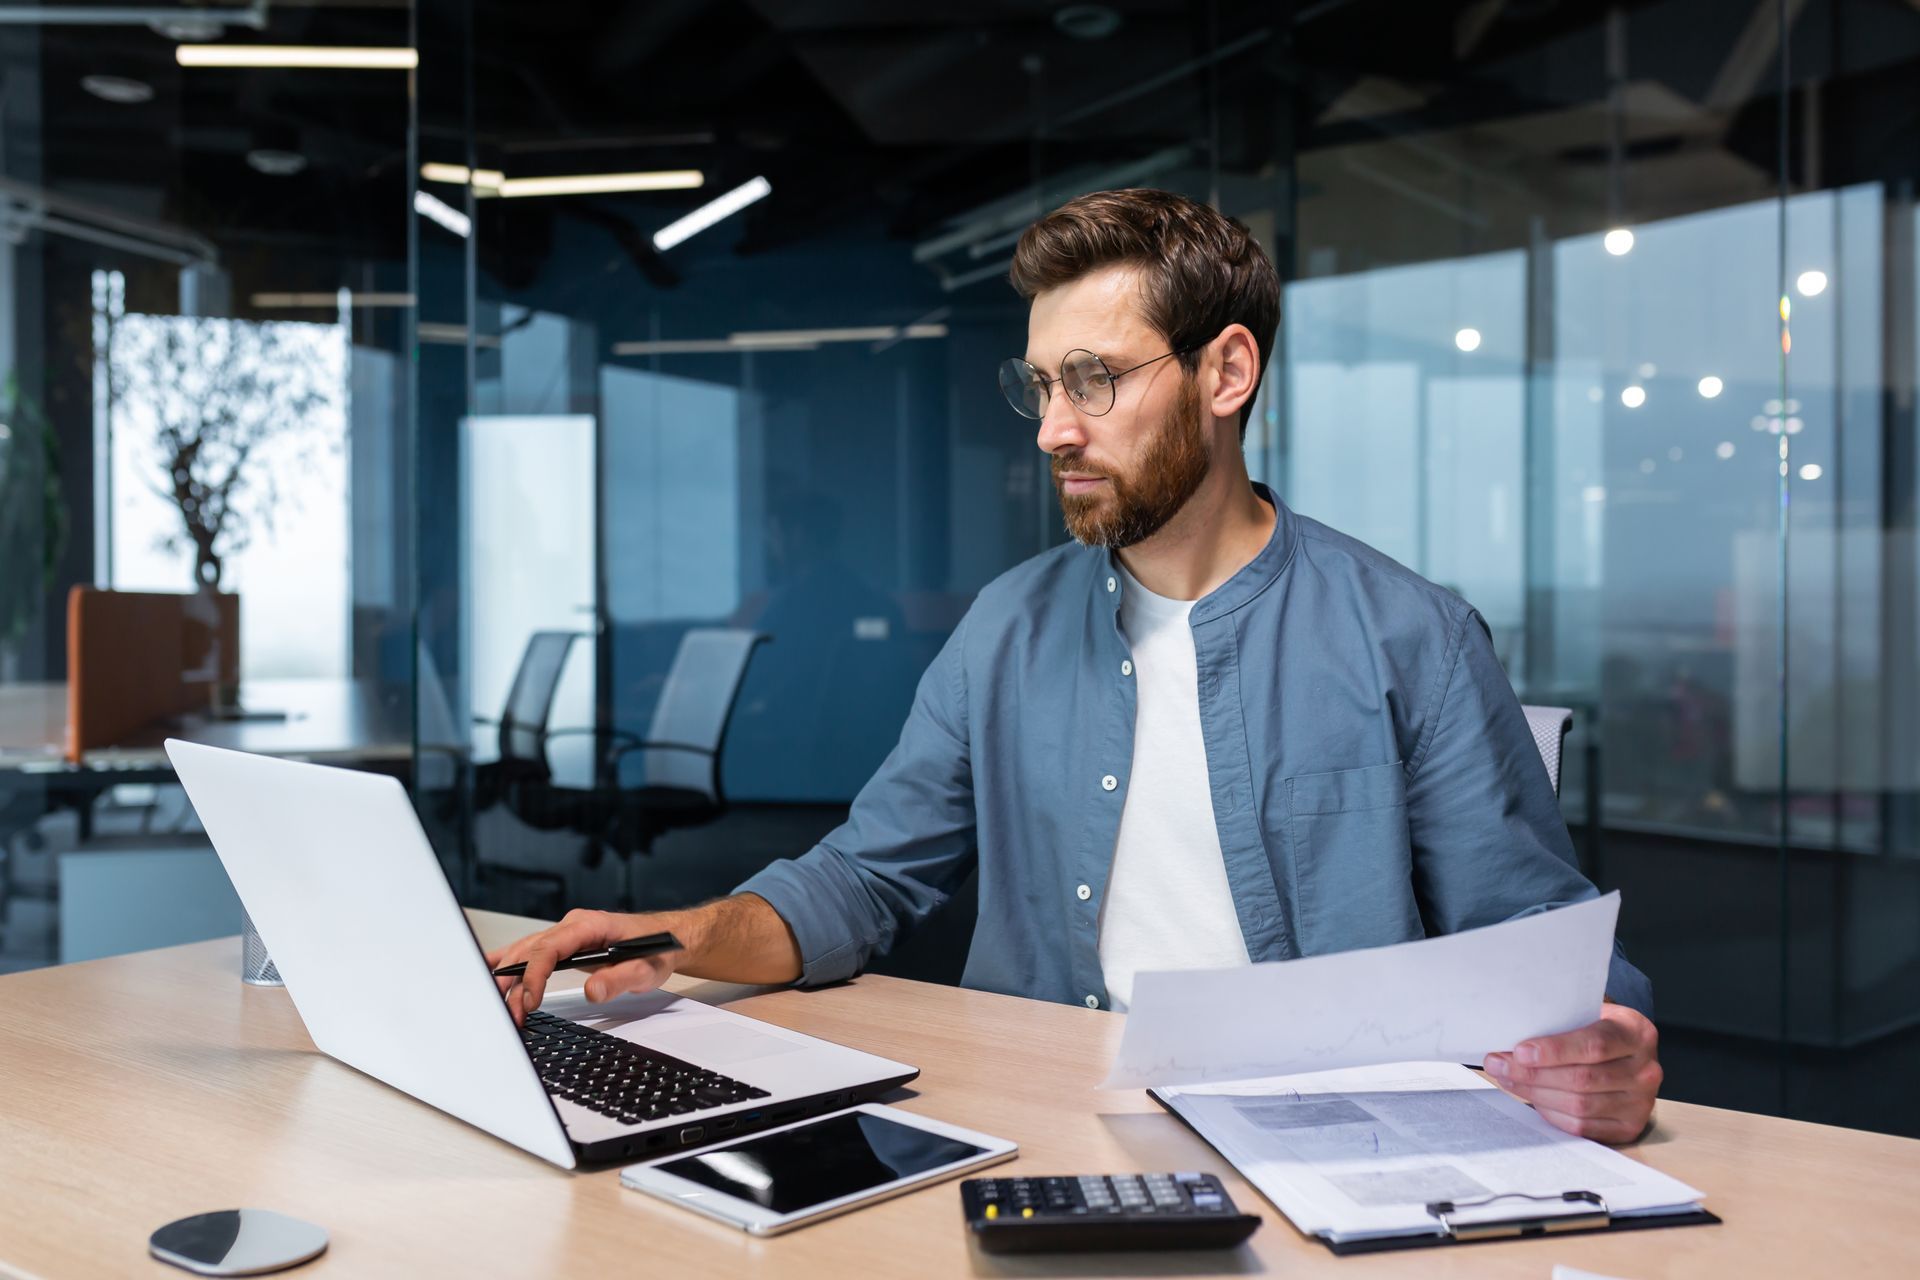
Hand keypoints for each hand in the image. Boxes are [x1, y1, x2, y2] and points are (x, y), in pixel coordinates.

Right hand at [484, 908, 685, 1026]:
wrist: (667, 938)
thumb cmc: (657, 950)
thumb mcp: (647, 969)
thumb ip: (620, 978)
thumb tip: (593, 991)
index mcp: (588, 925)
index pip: (550, 948)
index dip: (535, 975)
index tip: (529, 1002)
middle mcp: (571, 926)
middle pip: (530, 951)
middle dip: (514, 984)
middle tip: (509, 1017)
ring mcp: (565, 934)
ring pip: (525, 953)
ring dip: (509, 980)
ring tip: (499, 1009)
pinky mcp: (563, 945)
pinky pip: (529, 952)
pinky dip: (508, 963)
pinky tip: (487, 971)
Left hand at [1483, 1004, 1661, 1142]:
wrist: (1627, 1054)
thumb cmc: (1598, 1030)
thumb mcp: (1589, 1014)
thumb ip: (1561, 1021)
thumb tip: (1510, 1035)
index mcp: (1636, 1033)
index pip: (1595, 1045)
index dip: (1555, 1050)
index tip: (1520, 1051)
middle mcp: (1646, 1070)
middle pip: (1582, 1079)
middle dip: (1533, 1074)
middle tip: (1498, 1065)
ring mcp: (1641, 1103)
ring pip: (1579, 1105)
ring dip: (1535, 1093)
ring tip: (1508, 1079)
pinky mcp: (1629, 1127)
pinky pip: (1582, 1126)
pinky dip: (1551, 1113)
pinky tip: (1532, 1097)